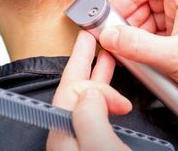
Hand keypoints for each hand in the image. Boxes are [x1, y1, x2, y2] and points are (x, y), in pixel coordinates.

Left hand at [46, 31, 131, 150]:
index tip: (98, 47)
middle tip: (91, 37)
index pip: (71, 87)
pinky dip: (105, 95)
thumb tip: (91, 90)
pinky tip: (114, 95)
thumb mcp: (98, 145)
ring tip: (108, 59)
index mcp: (63, 131)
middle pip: (75, 89)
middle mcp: (68, 135)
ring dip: (98, 76)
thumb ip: (90, 115)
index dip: (89, 68)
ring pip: (86, 100)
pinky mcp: (93, 147)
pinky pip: (95, 112)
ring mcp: (80, 142)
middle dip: (85, 60)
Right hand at [98, 0, 177, 114]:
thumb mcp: (174, 57)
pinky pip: (159, 37)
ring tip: (135, 58)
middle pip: (146, 1)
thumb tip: (109, 36)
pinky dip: (149, 49)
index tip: (115, 18)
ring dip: (139, 38)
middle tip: (119, 42)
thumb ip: (137, 46)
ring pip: (151, 21)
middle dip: (130, 22)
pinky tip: (149, 65)